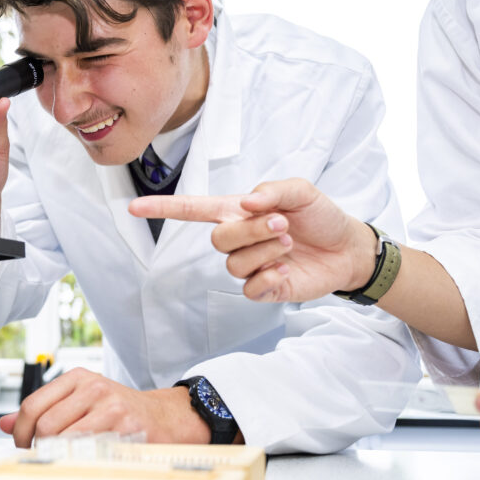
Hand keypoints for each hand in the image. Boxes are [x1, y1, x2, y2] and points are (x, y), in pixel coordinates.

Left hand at [0, 368, 208, 446]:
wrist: (164, 417)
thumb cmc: (119, 409)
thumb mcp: (80, 400)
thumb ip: (44, 409)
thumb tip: (5, 424)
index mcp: (77, 377)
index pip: (33, 405)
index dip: (21, 432)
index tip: (22, 446)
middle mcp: (92, 386)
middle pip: (45, 425)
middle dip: (38, 448)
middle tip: (44, 457)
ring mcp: (109, 405)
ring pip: (64, 438)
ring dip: (58, 456)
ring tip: (64, 459)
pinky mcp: (124, 425)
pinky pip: (88, 449)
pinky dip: (79, 460)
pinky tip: (84, 460)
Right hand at [129, 178, 375, 301]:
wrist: (346, 248)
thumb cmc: (320, 216)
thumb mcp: (301, 191)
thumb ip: (271, 191)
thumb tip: (244, 204)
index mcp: (237, 211)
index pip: (191, 210)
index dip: (162, 208)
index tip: (133, 206)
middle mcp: (238, 239)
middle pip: (218, 240)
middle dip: (252, 231)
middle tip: (283, 225)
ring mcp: (249, 265)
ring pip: (234, 264)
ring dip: (265, 251)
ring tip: (289, 245)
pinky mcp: (264, 288)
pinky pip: (248, 288)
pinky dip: (267, 277)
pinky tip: (285, 269)